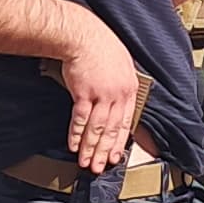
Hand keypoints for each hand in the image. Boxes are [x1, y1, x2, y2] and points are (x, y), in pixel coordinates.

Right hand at [56, 24, 143, 172]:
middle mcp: (118, 94)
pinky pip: (81, 119)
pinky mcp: (84, 93)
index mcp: (130, 88)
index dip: (120, 142)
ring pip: (97, 129)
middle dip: (105, 152)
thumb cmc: (100, 45)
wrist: (83, 35)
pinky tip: (73, 145)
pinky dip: (76, 134)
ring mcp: (102, 94)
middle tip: (99, 167)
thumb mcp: (121, 64)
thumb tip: (116, 102)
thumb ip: (120, 85)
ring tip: (85, 163)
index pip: (126, 122)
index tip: (116, 156)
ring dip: (90, 148)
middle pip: (112, 129)